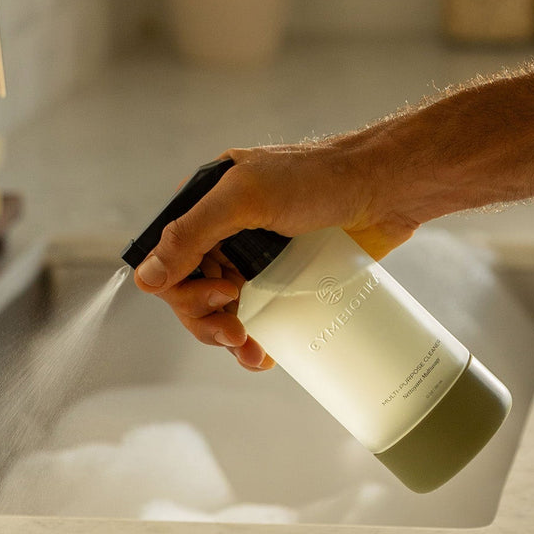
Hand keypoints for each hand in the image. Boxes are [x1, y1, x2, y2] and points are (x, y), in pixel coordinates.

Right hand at [132, 134, 419, 371]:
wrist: (388, 186)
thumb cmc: (321, 179)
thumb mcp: (247, 198)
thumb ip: (192, 234)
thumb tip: (145, 279)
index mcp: (208, 204)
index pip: (170, 261)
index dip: (184, 291)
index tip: (221, 299)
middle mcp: (228, 232)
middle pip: (193, 292)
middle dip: (207, 321)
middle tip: (237, 335)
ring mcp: (259, 257)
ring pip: (225, 310)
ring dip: (230, 338)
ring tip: (253, 353)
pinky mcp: (290, 277)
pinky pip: (261, 316)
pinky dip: (258, 341)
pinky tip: (266, 354)